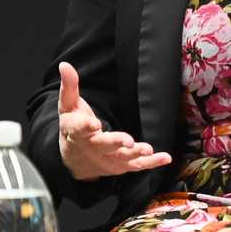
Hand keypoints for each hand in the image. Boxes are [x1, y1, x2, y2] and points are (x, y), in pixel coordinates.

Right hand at [56, 62, 170, 181]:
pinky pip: (137, 166)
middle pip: (104, 145)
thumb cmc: (73, 127)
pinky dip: (151, 163)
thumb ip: (69, 86)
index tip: (92, 124)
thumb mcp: (68, 106)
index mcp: (77, 132)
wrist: (74, 159)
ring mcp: (107, 159)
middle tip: (128, 141)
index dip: (85, 126)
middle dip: (116, 142)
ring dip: (136, 154)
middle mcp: (93, 147)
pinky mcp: (120, 166)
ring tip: (147, 149)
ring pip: (122, 158)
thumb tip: (65, 65)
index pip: (79, 128)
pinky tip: (164, 157)